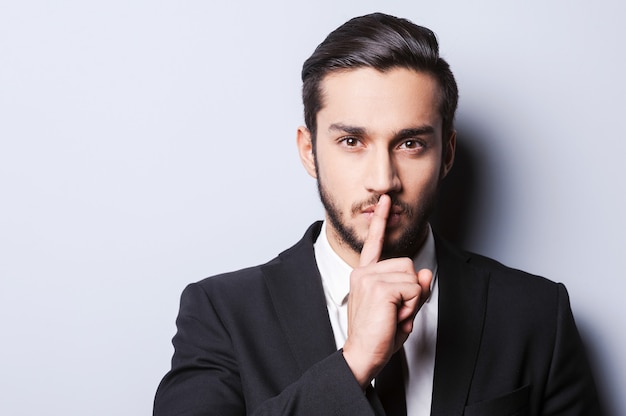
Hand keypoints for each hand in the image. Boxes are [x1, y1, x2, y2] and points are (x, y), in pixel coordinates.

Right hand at [342, 194, 431, 387]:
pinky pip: (414, 289)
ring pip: (413, 277)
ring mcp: (369, 278)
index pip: (374, 244)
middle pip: (408, 265)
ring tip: (393, 316)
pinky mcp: (380, 287)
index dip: (381, 221)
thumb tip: (426, 273)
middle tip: (395, 312)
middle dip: (411, 290)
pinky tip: (394, 317)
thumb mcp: (400, 309)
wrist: (362, 355)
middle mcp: (363, 272)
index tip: (385, 200)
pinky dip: (411, 306)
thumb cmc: (378, 335)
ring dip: (411, 300)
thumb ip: (413, 289)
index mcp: (363, 274)